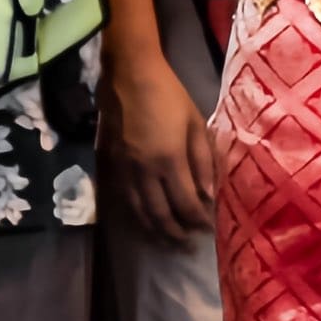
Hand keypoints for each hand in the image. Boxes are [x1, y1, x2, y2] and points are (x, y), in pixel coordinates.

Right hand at [101, 40, 217, 243]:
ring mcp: (125, 169)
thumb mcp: (195, 123)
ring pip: (140, 212)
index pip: (186, 203)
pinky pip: (125, 199)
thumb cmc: (169, 94)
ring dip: (156, 231)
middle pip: (160, 214)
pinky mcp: (112, 164)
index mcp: (170, 159)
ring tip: (168, 242)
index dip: (198, 221)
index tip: (208, 229)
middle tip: (188, 246)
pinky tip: (147, 221)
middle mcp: (145, 170)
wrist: (130, 74)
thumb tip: (208, 194)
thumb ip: (204, 161)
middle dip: (176, 234)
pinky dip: (138, 216)